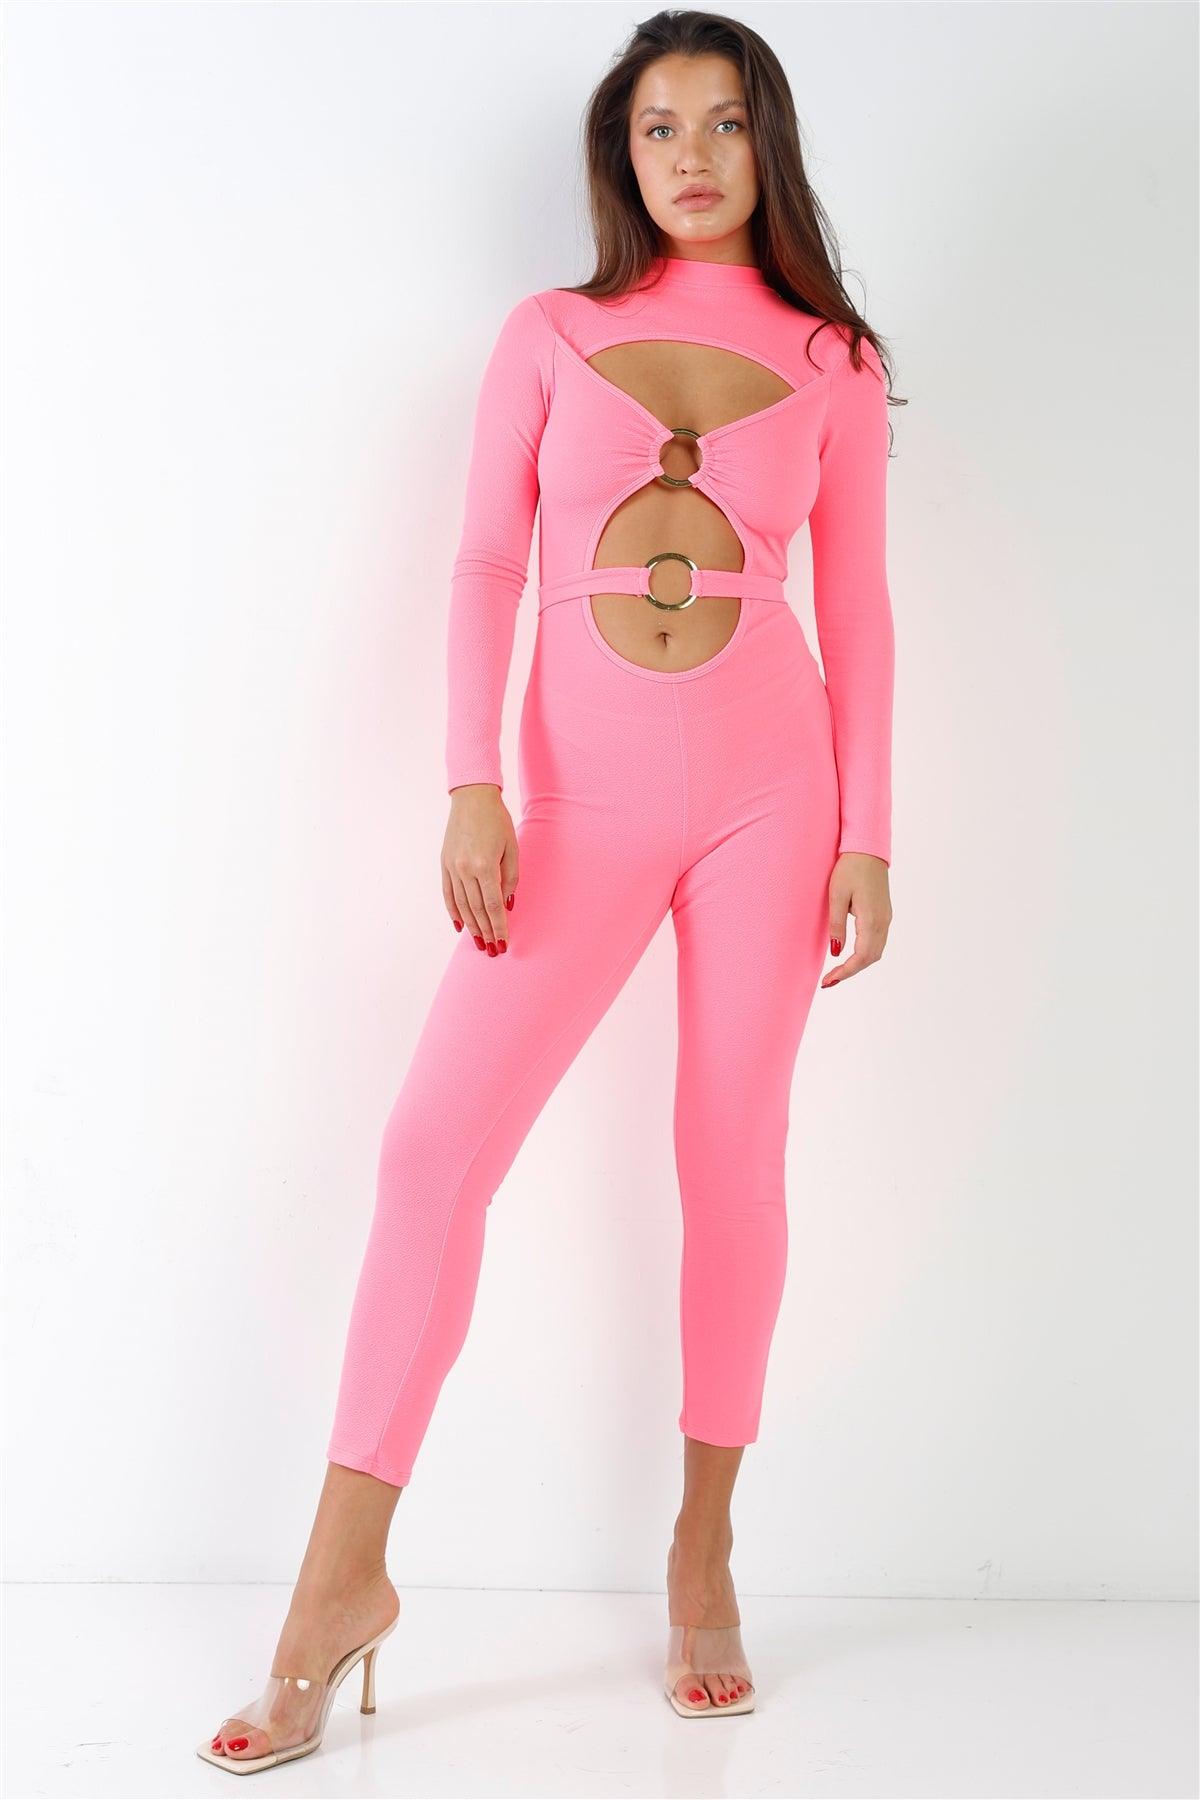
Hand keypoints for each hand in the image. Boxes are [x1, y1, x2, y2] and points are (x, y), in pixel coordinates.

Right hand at [441, 784, 518, 954]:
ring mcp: (452, 867)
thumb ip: (511, 878)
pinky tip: (459, 925)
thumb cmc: (497, 821)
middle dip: (486, 932)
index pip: (493, 905)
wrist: (472, 799)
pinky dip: (453, 911)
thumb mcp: (512, 848)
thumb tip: (508, 904)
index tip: (504, 943)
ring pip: (461, 905)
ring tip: (479, 942)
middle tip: (493, 950)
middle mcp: (466, 869)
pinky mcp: (444, 864)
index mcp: (485, 865)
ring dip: (471, 926)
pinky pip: (448, 894)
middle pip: (476, 909)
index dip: (499, 926)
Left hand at [822, 853, 890, 986]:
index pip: (861, 957)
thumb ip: (837, 925)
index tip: (828, 981)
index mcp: (871, 919)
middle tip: (829, 980)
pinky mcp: (884, 914)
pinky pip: (877, 941)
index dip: (845, 972)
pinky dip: (864, 953)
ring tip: (838, 971)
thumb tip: (836, 952)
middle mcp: (883, 922)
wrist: (868, 849)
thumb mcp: (836, 896)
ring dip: (858, 964)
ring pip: (876, 951)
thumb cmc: (850, 869)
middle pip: (871, 958)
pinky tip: (850, 955)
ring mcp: (886, 918)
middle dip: (851, 971)